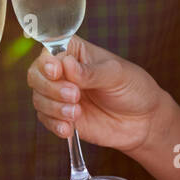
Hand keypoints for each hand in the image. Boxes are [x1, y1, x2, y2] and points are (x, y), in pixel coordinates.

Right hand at [28, 36, 165, 153]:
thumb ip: (91, 72)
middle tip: (75, 95)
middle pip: (36, 75)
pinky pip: (45, 120)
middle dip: (51, 87)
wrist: (143, 121)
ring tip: (76, 113)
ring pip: (38, 98)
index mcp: (76, 52)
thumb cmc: (133, 88)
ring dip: (54, 107)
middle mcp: (63, 72)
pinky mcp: (61, 117)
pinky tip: (69, 128)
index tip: (56, 71)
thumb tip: (67, 65)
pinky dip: (54, 124)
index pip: (50, 50)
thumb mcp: (117, 75)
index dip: (48, 61)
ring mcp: (60, 95)